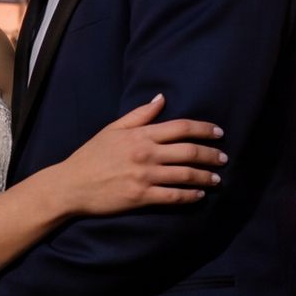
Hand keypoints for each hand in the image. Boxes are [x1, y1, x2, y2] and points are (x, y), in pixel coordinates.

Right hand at [50, 93, 225, 217]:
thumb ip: (139, 115)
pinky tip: (199, 196)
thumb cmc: (91, 156)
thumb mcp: (113, 129)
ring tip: (217, 179)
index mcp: (141, 135)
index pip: (181, 128)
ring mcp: (144, 176)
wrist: (71, 185)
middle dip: (211, 155)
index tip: (219, 133)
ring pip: (185, 175)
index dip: (204, 129)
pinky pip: (172, 196)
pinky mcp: (141, 197)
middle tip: (224, 158)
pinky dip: (189, 196)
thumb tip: (161, 98)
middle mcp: (146, 153)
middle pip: (189, 151)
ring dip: (205, 177)